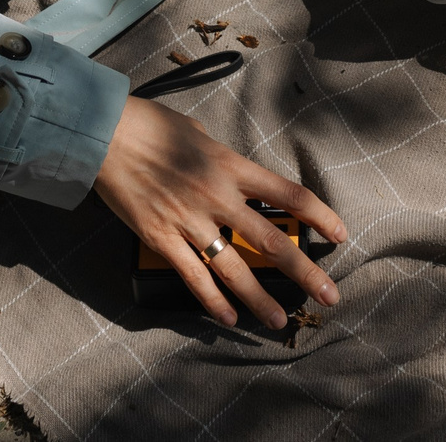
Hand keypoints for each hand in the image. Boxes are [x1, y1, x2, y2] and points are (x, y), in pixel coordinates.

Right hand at [93, 96, 345, 328]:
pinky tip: (229, 317)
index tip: (340, 235)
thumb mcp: (198, 132)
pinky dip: (213, 301)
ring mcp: (190, 221)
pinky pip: (194, 277)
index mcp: (232, 166)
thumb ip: (219, 156)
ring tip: (280, 321)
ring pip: (234, 269)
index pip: (290, 195)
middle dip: (305, 272)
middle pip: (272, 241)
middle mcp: (218, 196)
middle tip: (329, 296)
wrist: (106, 134)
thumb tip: (226, 167)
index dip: (320, 216)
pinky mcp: (161, 238)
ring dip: (261, 299)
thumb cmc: (152, 124)